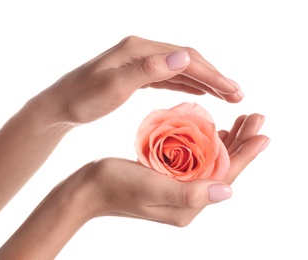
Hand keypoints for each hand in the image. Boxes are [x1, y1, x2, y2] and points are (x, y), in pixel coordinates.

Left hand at [45, 36, 242, 124]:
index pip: (185, 58)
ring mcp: (139, 61)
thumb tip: (183, 57)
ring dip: (204, 80)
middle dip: (214, 77)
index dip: (212, 74)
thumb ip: (147, 71)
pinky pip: (167, 76)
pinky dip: (186, 83)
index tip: (233, 92)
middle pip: (186, 60)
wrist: (60, 105)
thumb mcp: (113, 87)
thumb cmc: (82, 99)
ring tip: (226, 95)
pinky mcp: (136, 73)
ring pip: (179, 68)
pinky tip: (198, 90)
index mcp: (138, 49)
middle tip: (238, 95)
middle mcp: (141, 50)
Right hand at [80, 113, 268, 225]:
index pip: (225, 177)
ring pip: (212, 164)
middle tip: (256, 117)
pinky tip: (212, 132)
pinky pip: (196, 163)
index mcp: (188, 205)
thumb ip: (188, 194)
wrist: (87, 190)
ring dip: (228, 142)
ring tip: (241, 120)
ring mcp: (179, 191)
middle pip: (223, 169)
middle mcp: (188, 201)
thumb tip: (228, 191)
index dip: (246, 154)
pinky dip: (207, 145)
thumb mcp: (150, 188)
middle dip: (242, 143)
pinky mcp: (169, 181)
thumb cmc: (113, 186)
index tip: (264, 133)